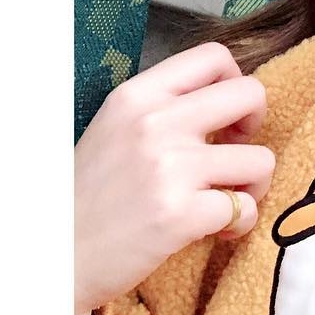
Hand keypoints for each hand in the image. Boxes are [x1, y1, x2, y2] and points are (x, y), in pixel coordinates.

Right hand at [74, 42, 275, 314]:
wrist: (52, 258)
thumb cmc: (90, 196)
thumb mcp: (115, 129)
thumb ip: (165, 109)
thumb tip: (228, 102)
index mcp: (137, 95)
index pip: (214, 56)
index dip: (236, 84)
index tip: (224, 117)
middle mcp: (155, 123)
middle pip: (251, 95)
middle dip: (256, 126)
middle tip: (234, 155)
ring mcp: (170, 168)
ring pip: (262, 159)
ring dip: (252, 185)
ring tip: (224, 201)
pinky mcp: (181, 214)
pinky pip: (246, 209)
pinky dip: (239, 224)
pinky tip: (215, 232)